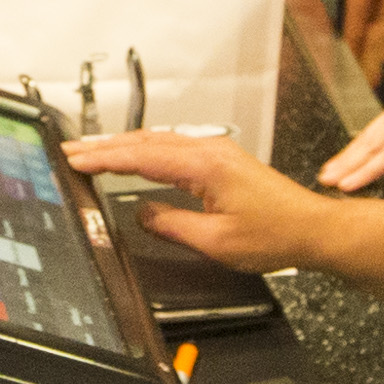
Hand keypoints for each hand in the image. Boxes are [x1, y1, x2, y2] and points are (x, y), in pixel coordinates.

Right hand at [67, 129, 344, 278]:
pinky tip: (134, 158)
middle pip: (146, 142)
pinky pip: (173, 149)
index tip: (76, 158)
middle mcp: (210, 151)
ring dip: (123, 147)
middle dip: (105, 146)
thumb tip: (143, 215)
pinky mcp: (221, 161)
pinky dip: (145, 151)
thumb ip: (172, 225)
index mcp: (205, 166)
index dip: (105, 158)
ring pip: (159, 142)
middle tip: (71, 151)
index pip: (142, 156)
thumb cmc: (276, 235)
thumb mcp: (216, 241)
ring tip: (92, 153)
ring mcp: (216, 152)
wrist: (312, 229)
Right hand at [338, 0, 383, 80]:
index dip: (356, 62)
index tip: (356, 84)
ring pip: (372, 33)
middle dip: (363, 65)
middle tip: (367, 88)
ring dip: (373, 54)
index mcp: (362, 0)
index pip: (356, 40)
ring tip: (375, 75)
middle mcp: (365, 2)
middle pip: (363, 41)